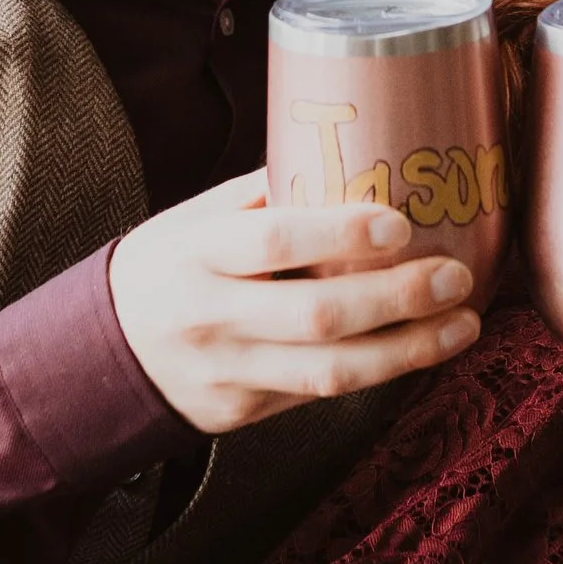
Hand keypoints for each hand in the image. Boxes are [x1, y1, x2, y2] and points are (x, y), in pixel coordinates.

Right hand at [108, 168, 481, 435]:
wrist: (99, 355)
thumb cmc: (165, 267)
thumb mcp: (196, 217)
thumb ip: (266, 192)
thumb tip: (355, 151)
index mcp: (197, 251)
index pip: (274, 240)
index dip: (340, 233)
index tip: (399, 222)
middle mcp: (211, 315)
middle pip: (316, 315)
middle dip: (396, 298)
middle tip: (456, 276)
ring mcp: (229, 372)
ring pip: (330, 373)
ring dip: (408, 350)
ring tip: (463, 324)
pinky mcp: (243, 413)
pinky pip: (320, 394)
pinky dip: (379, 371)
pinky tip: (423, 348)